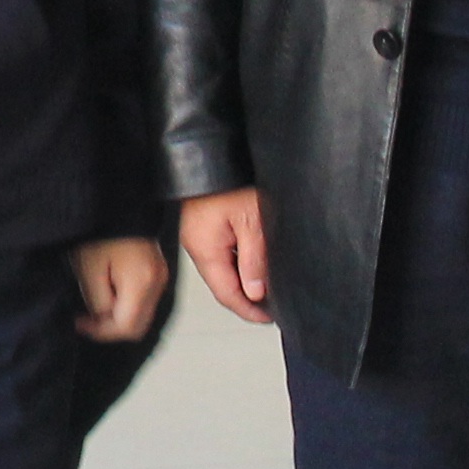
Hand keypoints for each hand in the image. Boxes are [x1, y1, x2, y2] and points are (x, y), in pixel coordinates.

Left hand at [70, 236, 170, 342]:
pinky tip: (108, 289)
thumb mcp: (89, 269)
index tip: (81, 323)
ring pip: (142, 314)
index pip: (126, 328)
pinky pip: (144, 298)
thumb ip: (97, 302)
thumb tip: (102, 318)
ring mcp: (160, 275)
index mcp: (142, 283)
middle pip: (138, 326)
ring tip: (95, 300)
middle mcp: (157, 282)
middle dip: (110, 327)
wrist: (118, 201)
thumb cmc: (102, 229)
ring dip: (118, 315)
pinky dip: (126, 302)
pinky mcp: (156, 269)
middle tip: (87, 318)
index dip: (100, 332)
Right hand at [178, 187, 271, 323]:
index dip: (248, 310)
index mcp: (206, 249)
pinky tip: (253, 263)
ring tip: (266, 287)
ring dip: (243, 280)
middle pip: (222, 284)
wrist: (213, 151)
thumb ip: (255, 260)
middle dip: (247, 298)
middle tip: (271, 307)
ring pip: (222, 269)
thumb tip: (256, 291)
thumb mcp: (252, 222)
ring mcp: (198, 235)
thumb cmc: (230, 179)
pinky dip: (237, 263)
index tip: (267, 317)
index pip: (227, 293)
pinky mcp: (203, 225)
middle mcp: (197, 245)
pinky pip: (221, 253)